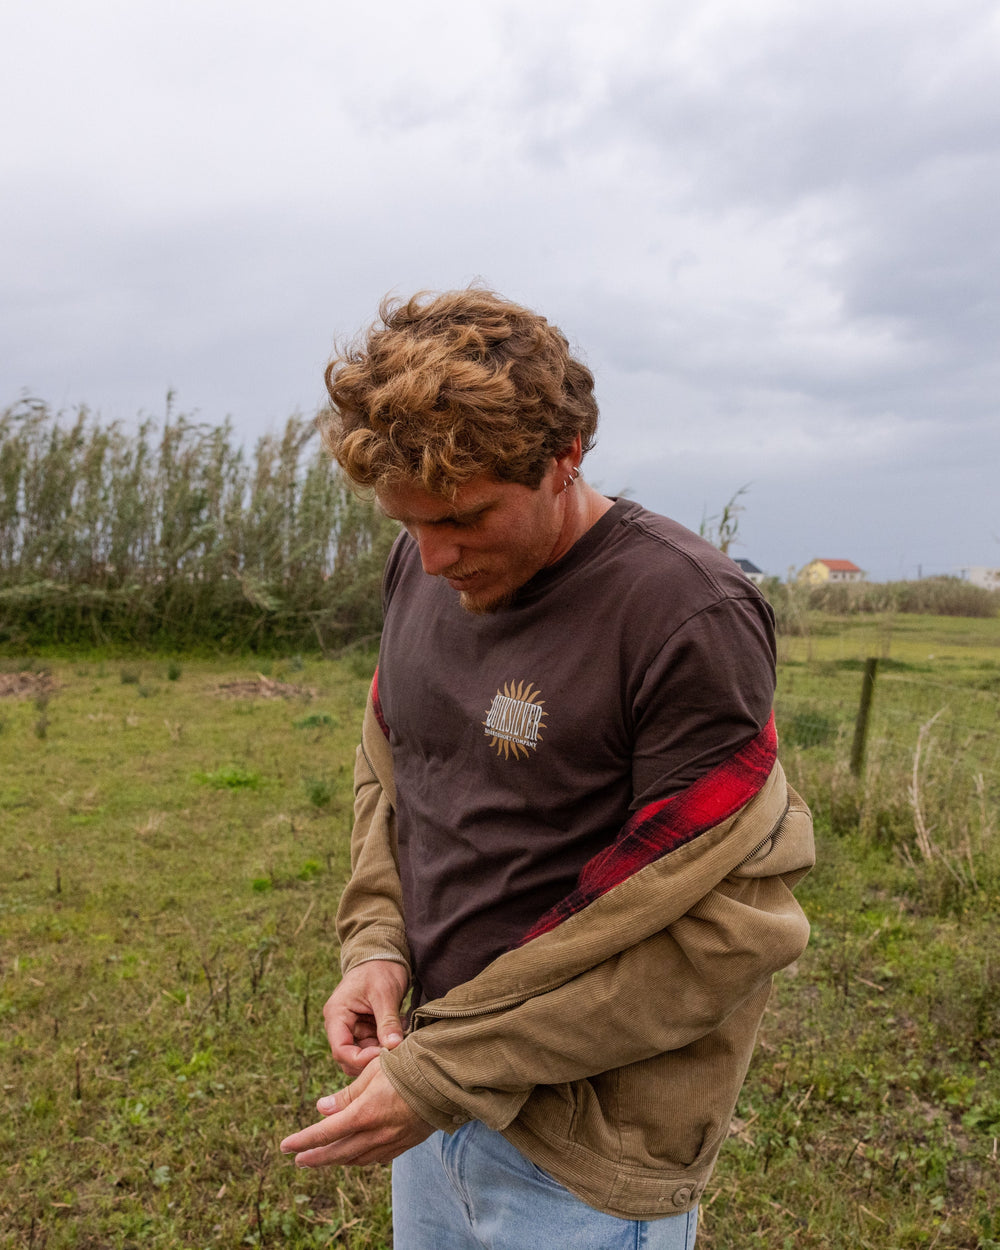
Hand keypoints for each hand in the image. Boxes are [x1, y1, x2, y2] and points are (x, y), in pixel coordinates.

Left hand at [280, 1056, 433, 1166]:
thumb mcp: (372, 1071)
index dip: (304, 1141)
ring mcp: (393, 1141)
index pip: (326, 1133)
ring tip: (324, 1158)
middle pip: (339, 1153)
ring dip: (337, 1160)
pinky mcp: (406, 1142)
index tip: (285, 1146)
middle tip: (299, 1159)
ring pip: (358, 1158)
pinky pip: (377, 1158)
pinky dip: (361, 1158)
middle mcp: (377, 1133)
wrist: (446, 1075)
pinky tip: (356, 1155)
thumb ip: (346, 1094)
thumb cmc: (407, 1065)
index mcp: (365, 1113)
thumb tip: (321, 1108)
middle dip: (316, 1157)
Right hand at [324, 960, 408, 1076]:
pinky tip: (398, 1031)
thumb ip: (387, 1021)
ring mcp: (352, 1027)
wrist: (383, 955)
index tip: (384, 1054)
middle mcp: (340, 1024)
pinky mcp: (364, 1027)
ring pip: (362, 1053)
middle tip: (394, 1049)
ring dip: (380, 1051)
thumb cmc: (380, 969)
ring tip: (399, 1037)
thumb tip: (393, 1046)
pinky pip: (372, 1044)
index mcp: (336, 1014)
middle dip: (371, 1058)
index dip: (360, 1059)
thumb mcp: (385, 994)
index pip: (341, 1050)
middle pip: (349, 1057)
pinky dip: (385, 1043)